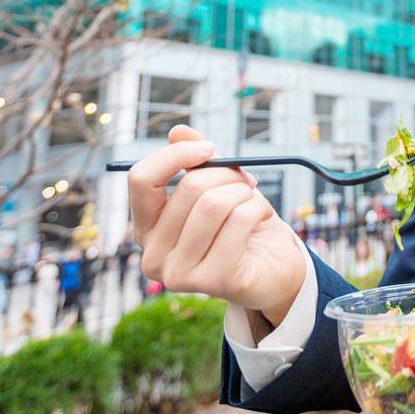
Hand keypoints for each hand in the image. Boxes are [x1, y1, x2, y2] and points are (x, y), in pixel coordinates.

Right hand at [128, 124, 305, 324]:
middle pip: (188, 189)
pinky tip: (262, 218)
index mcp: (146, 228)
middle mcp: (154, 256)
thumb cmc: (240, 225)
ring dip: (243, 192)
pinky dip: (259, 208)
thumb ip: (195, 161)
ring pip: (214, 204)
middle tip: (245, 180)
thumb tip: (177, 132)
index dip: (176, 155)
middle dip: (226, 174)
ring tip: (253, 199)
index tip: (208, 149)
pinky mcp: (215, 282)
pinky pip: (240, 221)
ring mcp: (180, 275)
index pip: (141, 179)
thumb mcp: (217, 186)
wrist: (273, 267)